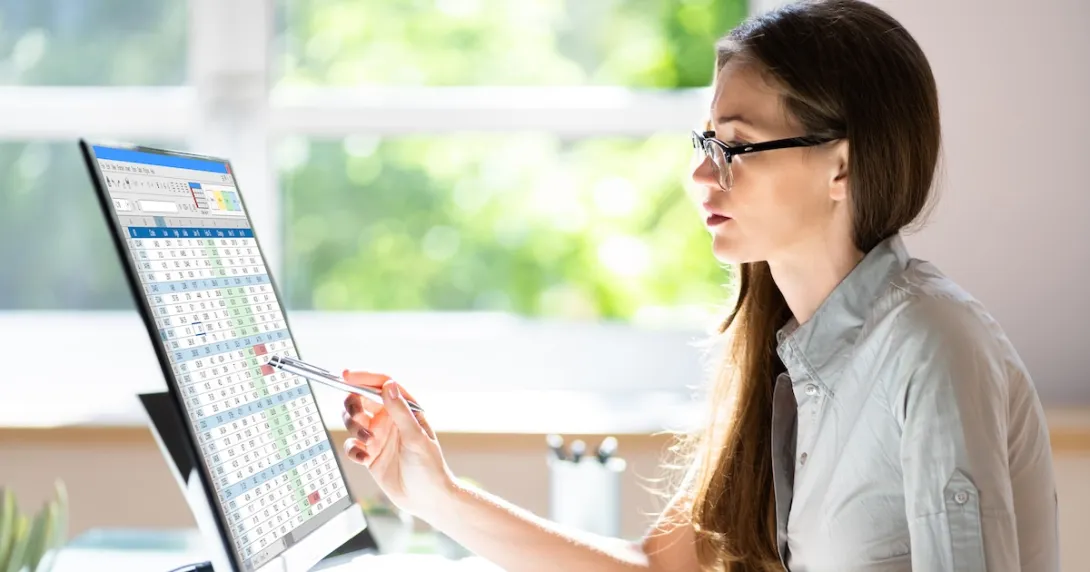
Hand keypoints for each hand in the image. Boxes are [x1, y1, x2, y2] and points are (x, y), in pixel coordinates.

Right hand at [341, 371, 454, 517]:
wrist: (426, 499)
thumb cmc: (429, 467)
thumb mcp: (415, 437)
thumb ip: (400, 412)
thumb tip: (388, 386)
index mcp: (404, 410)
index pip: (382, 385)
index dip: (363, 377)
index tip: (346, 375)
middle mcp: (389, 420)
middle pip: (361, 400)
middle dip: (352, 404)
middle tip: (356, 415)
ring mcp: (378, 437)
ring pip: (353, 420)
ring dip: (353, 427)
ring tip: (367, 441)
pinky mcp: (369, 454)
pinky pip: (352, 445)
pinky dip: (353, 450)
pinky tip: (364, 458)